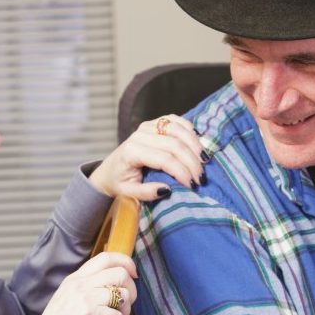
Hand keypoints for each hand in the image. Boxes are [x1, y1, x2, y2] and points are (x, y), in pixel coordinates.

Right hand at [19, 252, 137, 314]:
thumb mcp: (66, 299)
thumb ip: (86, 288)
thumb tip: (112, 286)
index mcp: (75, 279)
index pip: (106, 258)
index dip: (126, 262)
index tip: (133, 274)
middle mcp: (80, 285)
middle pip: (120, 273)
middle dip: (131, 290)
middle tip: (125, 305)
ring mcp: (85, 299)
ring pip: (123, 294)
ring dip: (126, 311)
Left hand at [88, 114, 206, 199]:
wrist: (110, 170)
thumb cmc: (120, 183)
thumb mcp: (128, 193)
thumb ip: (146, 193)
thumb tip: (167, 189)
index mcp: (132, 152)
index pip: (165, 159)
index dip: (182, 172)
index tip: (193, 185)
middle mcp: (139, 135)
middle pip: (174, 144)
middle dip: (192, 162)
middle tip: (201, 178)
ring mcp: (147, 126)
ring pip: (178, 129)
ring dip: (195, 145)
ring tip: (204, 162)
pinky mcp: (154, 122)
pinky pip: (176, 120)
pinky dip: (189, 130)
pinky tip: (198, 143)